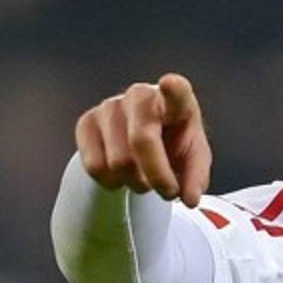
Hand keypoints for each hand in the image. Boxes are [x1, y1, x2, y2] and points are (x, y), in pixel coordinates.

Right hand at [75, 73, 211, 207]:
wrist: (141, 141)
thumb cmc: (174, 145)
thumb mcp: (193, 160)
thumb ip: (196, 179)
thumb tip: (190, 199)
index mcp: (175, 101)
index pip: (177, 91)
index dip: (173, 89)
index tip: (169, 83)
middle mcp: (140, 95)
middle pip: (142, 140)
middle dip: (157, 176)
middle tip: (168, 193)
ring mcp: (110, 106)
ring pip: (119, 162)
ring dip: (136, 183)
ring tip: (145, 178)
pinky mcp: (86, 122)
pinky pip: (96, 167)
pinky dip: (113, 183)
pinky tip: (122, 175)